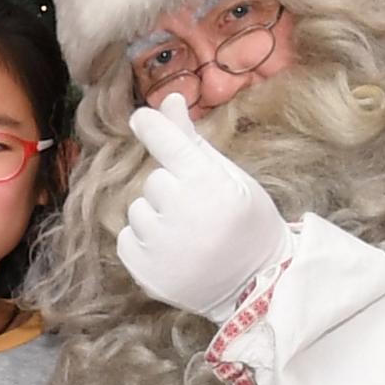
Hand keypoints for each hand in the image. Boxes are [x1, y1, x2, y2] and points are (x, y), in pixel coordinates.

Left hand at [115, 94, 290, 320]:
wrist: (256, 285)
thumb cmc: (248, 223)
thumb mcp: (231, 177)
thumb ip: (193, 141)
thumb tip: (168, 98)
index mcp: (209, 185)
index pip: (168, 144)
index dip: (152, 128)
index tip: (140, 118)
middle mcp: (182, 213)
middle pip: (154, 181)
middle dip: (171, 189)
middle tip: (198, 208)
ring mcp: (161, 246)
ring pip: (138, 210)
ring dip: (156, 217)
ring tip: (187, 234)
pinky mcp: (145, 272)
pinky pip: (127, 238)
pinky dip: (144, 242)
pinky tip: (173, 251)